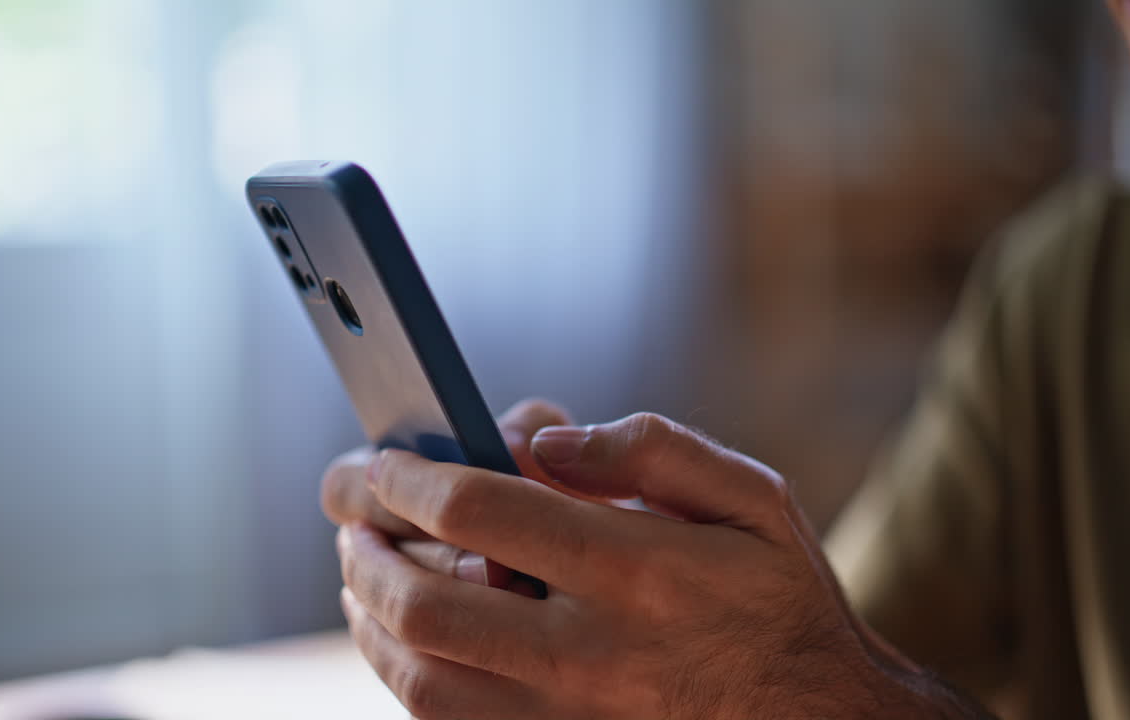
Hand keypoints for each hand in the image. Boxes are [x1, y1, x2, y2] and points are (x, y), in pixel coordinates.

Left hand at [336, 412, 992, 718]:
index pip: (484, 510)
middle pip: (428, 603)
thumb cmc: (778, 601)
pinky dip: (402, 675)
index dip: (412, 478)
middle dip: (367, 550)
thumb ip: (652, 449)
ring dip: (368, 617)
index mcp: (641, 570)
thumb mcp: (752, 499)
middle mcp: (594, 653)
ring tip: (360, 574)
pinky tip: (401, 638)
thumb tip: (541, 440)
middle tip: (352, 519)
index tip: (388, 462)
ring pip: (421, 679)